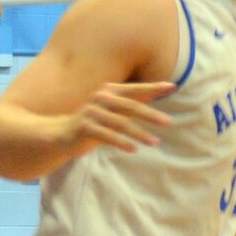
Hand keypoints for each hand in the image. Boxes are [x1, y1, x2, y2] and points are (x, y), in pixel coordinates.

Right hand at [56, 81, 174, 156]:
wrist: (64, 134)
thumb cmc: (96, 121)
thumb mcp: (115, 111)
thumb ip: (134, 102)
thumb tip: (159, 93)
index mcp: (110, 91)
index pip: (135, 89)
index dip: (153, 87)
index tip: (172, 86)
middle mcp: (101, 98)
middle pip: (130, 106)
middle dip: (150, 114)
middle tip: (168, 122)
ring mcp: (92, 112)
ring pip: (120, 123)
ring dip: (139, 133)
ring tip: (155, 142)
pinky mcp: (85, 127)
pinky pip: (106, 135)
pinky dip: (121, 142)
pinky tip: (133, 149)